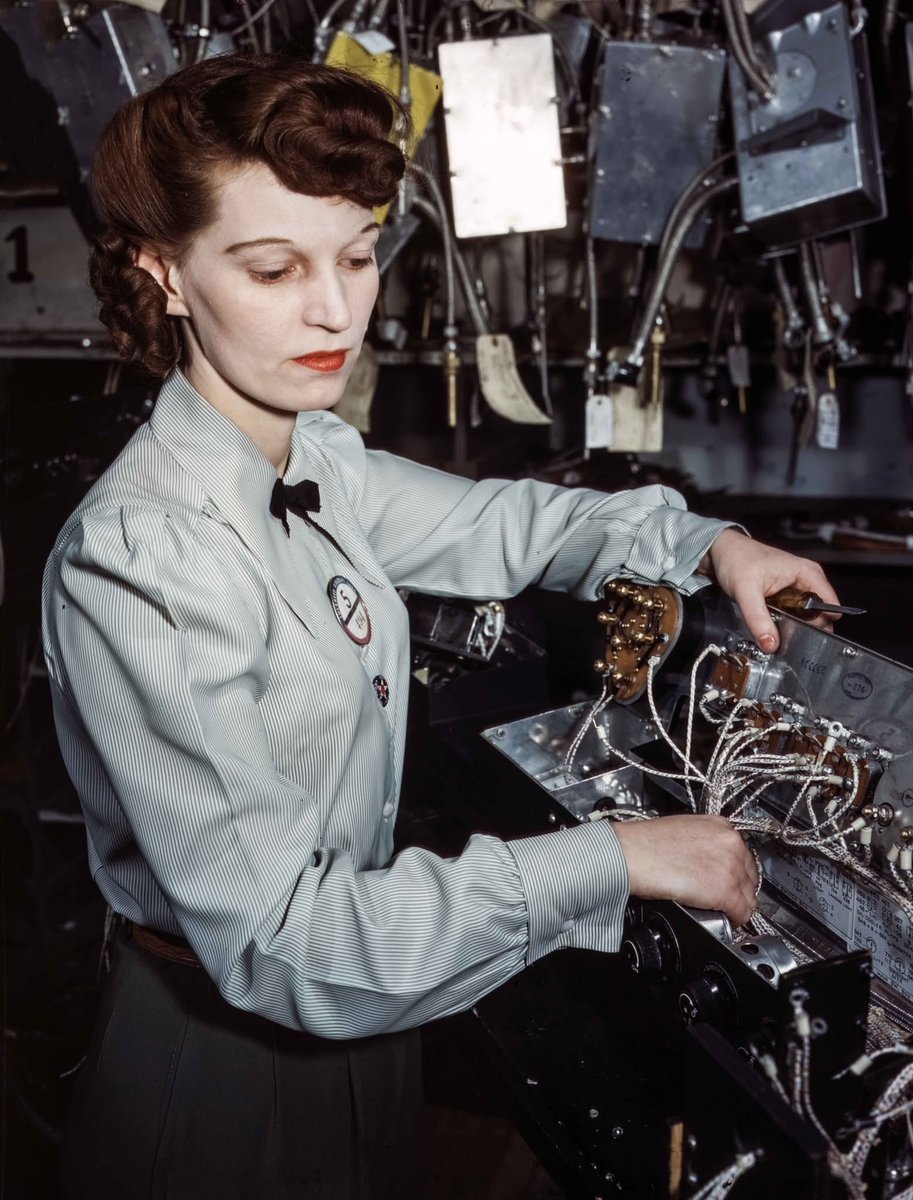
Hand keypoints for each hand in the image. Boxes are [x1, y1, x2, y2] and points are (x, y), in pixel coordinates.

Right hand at [612, 814, 758, 926]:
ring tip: (718, 910)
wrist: (631, 853)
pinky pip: (742, 913)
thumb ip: (704, 844)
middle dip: (737, 890)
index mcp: (721, 826)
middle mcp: (731, 842)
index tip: (727, 882)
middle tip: (721, 899)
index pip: (743, 856)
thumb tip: (708, 862)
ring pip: (748, 896)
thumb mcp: (684, 831)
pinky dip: (733, 920)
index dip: (735, 874)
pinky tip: (720, 919)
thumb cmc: (646, 843)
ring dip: (735, 906)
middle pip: (749, 876)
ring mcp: (731, 866)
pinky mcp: (725, 889)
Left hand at [707, 528, 839, 651]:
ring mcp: (798, 586)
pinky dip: (786, 622)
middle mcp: (807, 579)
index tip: (804, 638)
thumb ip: (758, 619)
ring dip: (794, 627)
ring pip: (806, 616)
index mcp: (808, 573)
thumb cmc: (736, 559)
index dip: (821, 625)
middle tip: (788, 639)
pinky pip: (793, 613)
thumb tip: (771, 644)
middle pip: (820, 614)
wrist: (721, 551)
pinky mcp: (786, 593)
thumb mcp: (746, 592)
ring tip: (778, 633)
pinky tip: (773, 626)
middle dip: (806, 629)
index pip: (830, 606)